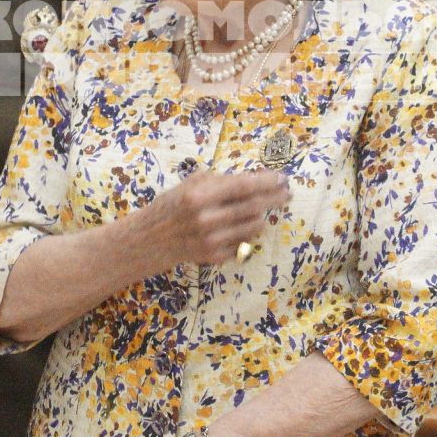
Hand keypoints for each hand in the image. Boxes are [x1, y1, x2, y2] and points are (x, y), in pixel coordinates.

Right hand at [127, 171, 289, 270]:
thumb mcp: (190, 185)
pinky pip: (244, 243)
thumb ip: (220, 181)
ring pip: (254, 227)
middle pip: (254, 207)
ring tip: (262, 209)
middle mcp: (207, 219)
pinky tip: (243, 226)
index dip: (267, 182)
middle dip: (275, 199)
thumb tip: (254, 178)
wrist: (149, 240)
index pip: (243, 186)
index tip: (282, 179)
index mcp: (199, 196)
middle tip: (287, 193)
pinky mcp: (214, 257)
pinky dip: (247, 233)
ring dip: (262, 216)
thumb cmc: (171, 206)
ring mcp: (212, 241)